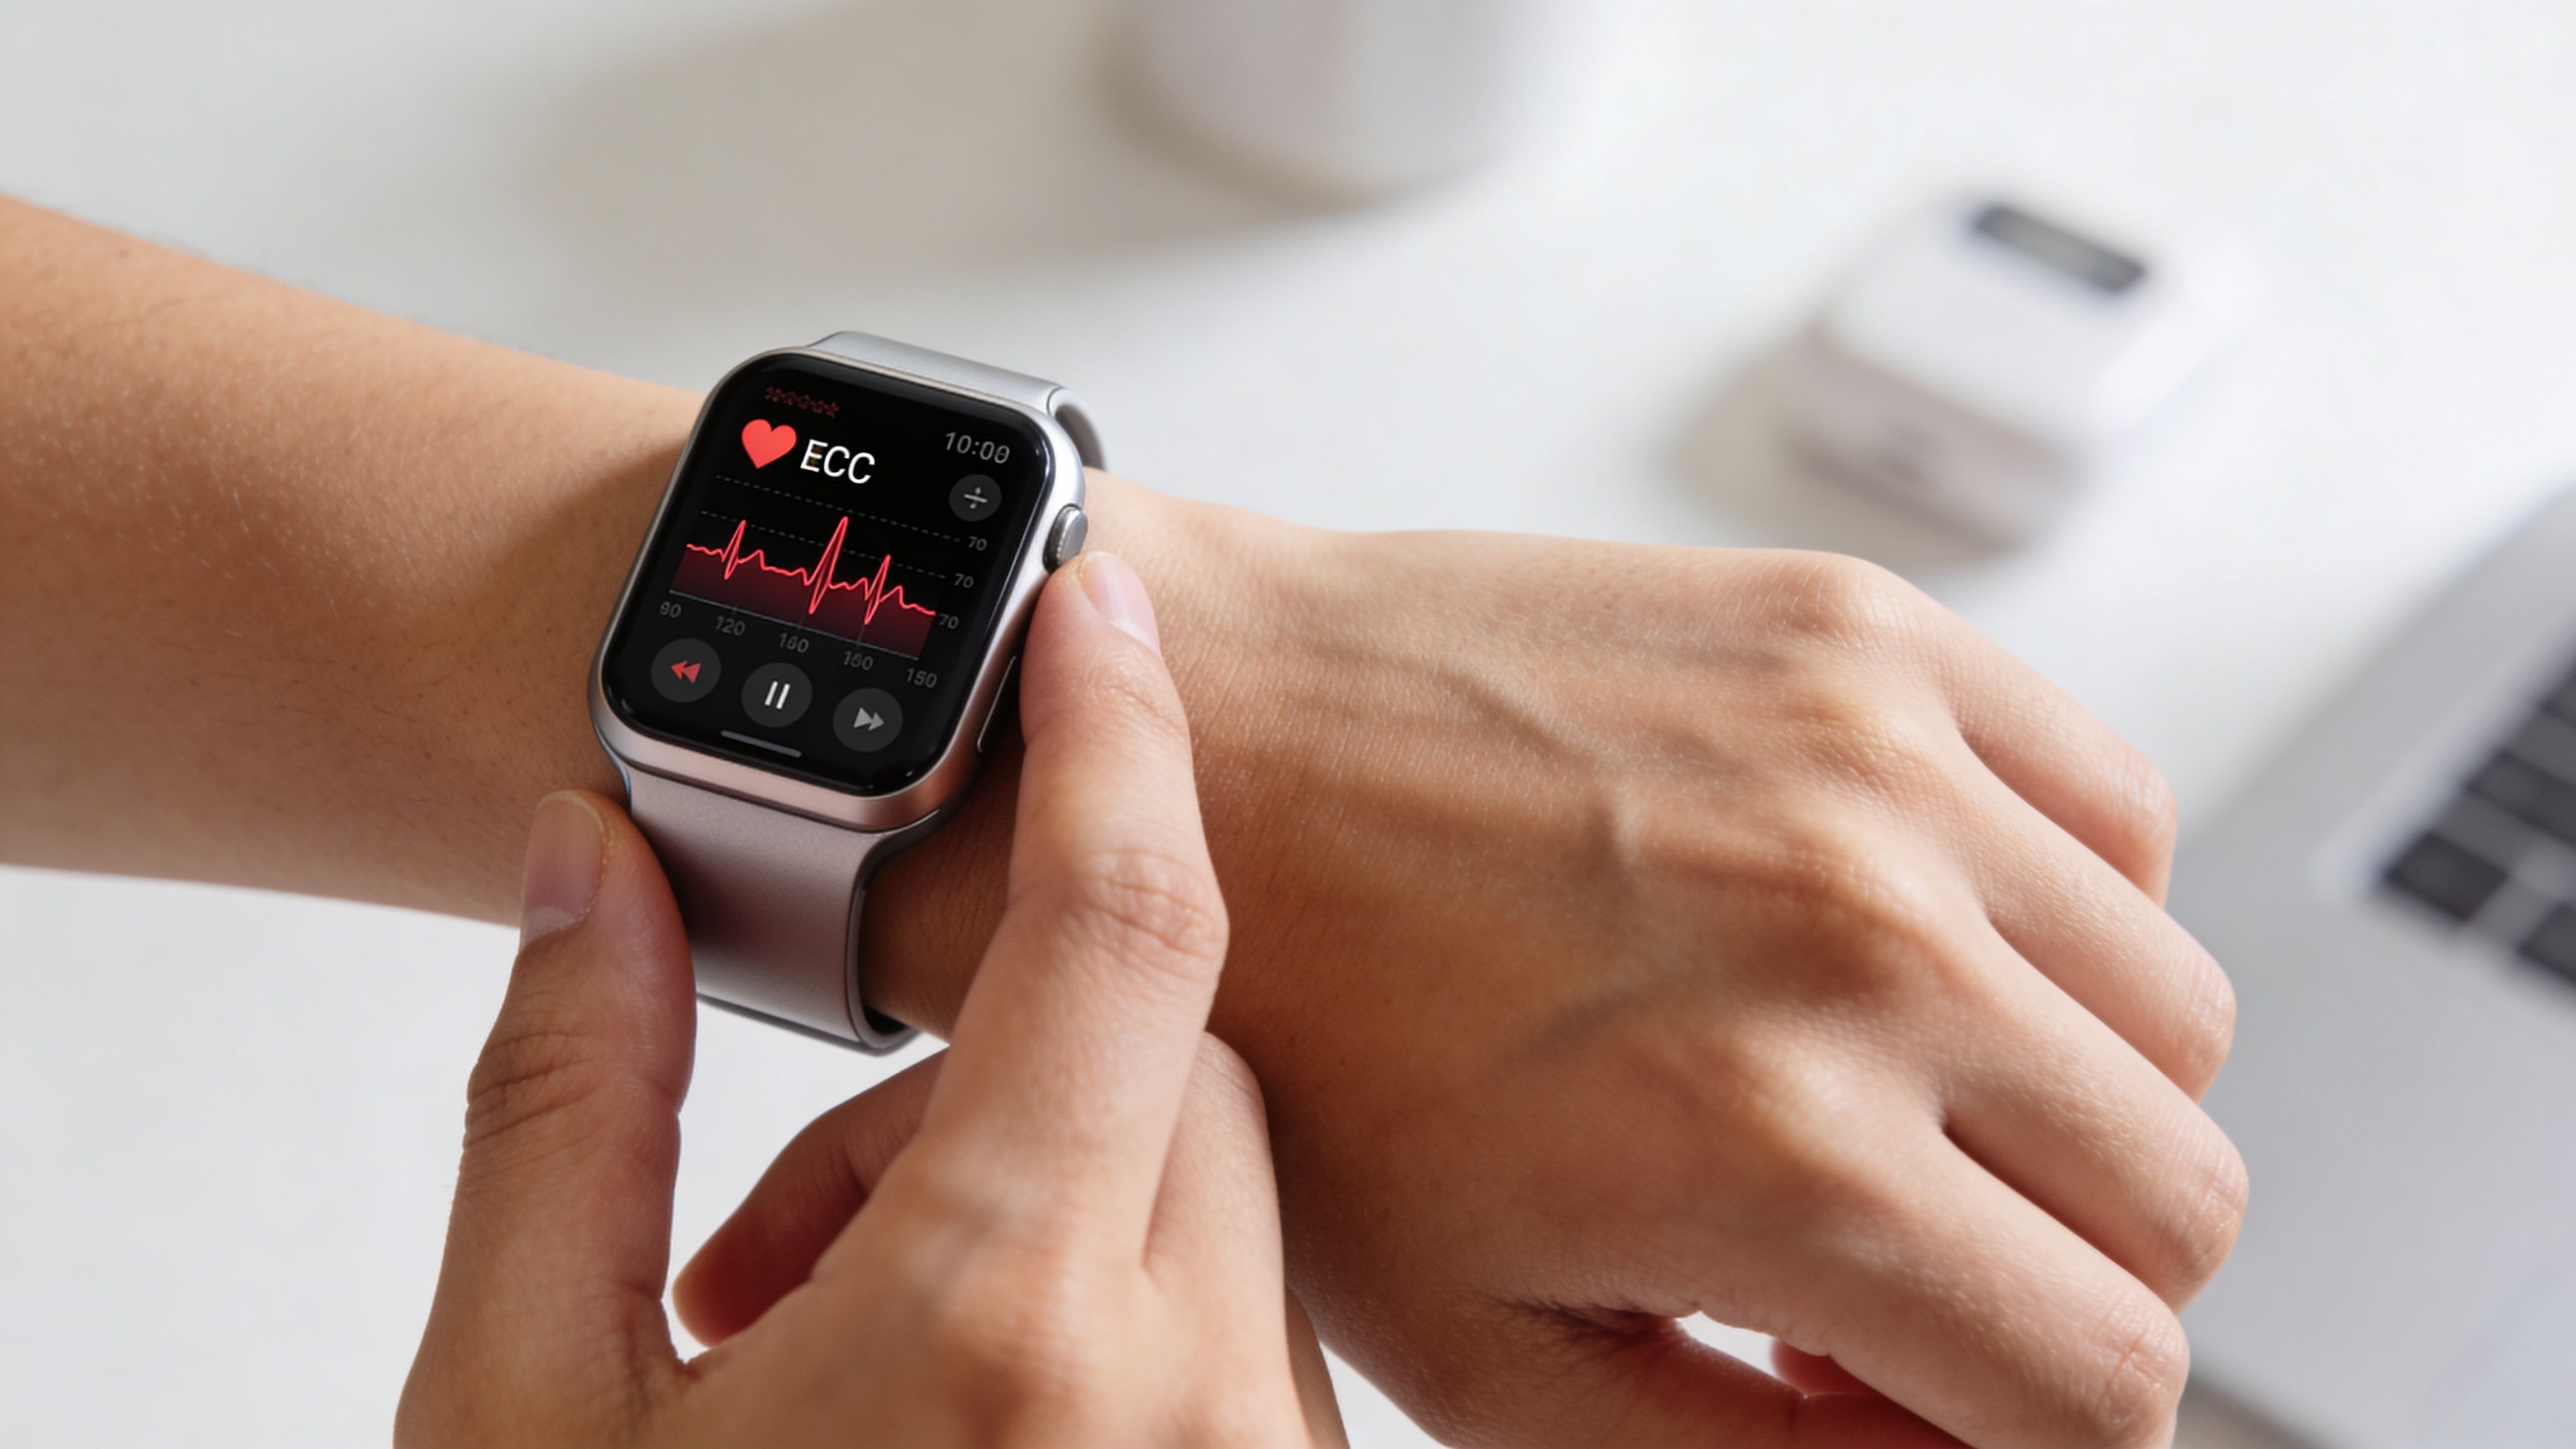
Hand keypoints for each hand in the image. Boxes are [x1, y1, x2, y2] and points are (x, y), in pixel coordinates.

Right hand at [398, 555, 1342, 1447]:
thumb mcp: (520, 1413)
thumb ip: (564, 1112)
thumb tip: (589, 873)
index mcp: (1003, 1335)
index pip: (1118, 934)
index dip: (1109, 733)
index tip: (1096, 616)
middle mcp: (1190, 1407)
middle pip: (1164, 1063)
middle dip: (976, 1088)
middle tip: (789, 1234)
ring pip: (1212, 1193)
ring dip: (1039, 1208)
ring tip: (847, 1359)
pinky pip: (1245, 1326)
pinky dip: (1114, 1313)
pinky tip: (959, 1416)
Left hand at [858, 506, 2245, 1447]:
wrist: (1204, 749)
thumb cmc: (1303, 1033)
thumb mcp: (1484, 1340)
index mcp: (1774, 1150)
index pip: (2106, 1379)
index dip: (2042, 1429)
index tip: (1941, 1387)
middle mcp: (1865, 944)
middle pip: (2178, 1199)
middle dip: (2069, 1269)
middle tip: (1913, 1250)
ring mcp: (1884, 765)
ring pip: (2178, 1012)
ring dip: (2075, 1091)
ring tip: (1901, 1089)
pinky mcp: (1868, 634)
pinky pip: (2118, 814)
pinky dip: (2060, 905)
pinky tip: (1912, 934)